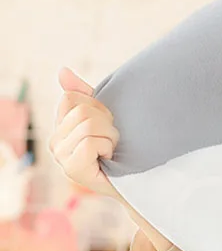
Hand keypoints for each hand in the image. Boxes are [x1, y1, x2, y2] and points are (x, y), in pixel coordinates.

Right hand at [49, 68, 120, 199]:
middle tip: (113, 140)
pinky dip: (107, 147)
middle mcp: (55, 141)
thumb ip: (84, 95)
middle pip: (82, 111)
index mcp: (61, 127)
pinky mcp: (72, 169)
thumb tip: (62, 71)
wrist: (137, 180)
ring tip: (112, 149)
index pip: (71, 97)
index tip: (108, 123)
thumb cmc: (122, 149)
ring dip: (110, 136)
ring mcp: (61, 156)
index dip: (98, 106)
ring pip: (87, 125)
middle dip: (107, 123)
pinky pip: (90, 142)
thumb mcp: (104, 117)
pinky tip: (109, 159)